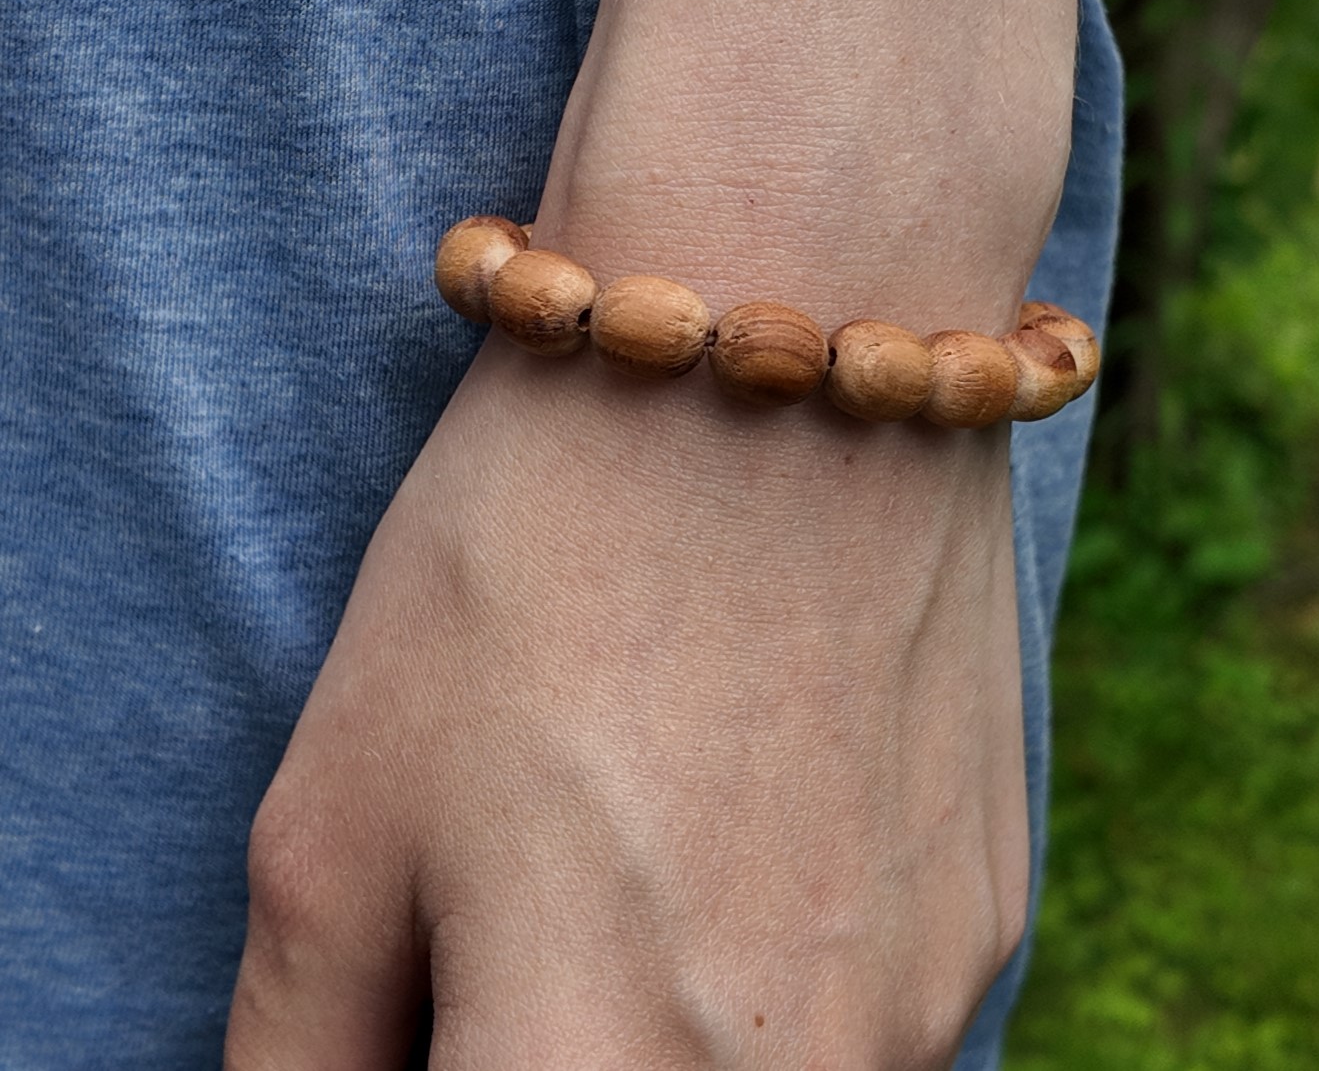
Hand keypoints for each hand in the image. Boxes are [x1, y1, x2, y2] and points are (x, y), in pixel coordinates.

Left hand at [224, 332, 1028, 1068]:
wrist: (788, 339)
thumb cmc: (537, 549)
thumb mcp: (336, 810)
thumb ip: (308, 1048)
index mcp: (598, 1068)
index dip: (435, 1065)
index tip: (431, 989)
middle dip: (538, 1043)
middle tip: (507, 911)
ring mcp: (925, 1002)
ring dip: (666, 1031)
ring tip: (635, 838)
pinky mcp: (992, 907)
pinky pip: (859, 1014)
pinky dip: (779, 970)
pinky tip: (751, 806)